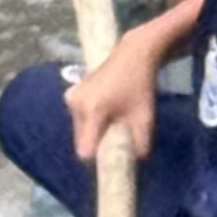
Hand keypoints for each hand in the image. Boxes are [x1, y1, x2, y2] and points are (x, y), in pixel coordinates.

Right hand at [63, 19, 167, 165]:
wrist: (134, 54)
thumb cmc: (140, 85)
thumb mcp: (145, 118)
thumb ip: (141, 144)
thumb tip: (137, 161)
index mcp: (92, 111)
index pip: (84, 150)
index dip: (97, 158)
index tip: (109, 156)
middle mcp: (76, 104)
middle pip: (81, 140)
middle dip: (96, 143)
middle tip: (114, 136)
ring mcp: (72, 96)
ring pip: (79, 129)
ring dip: (92, 131)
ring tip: (111, 120)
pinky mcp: (72, 91)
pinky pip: (78, 116)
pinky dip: (89, 119)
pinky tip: (105, 109)